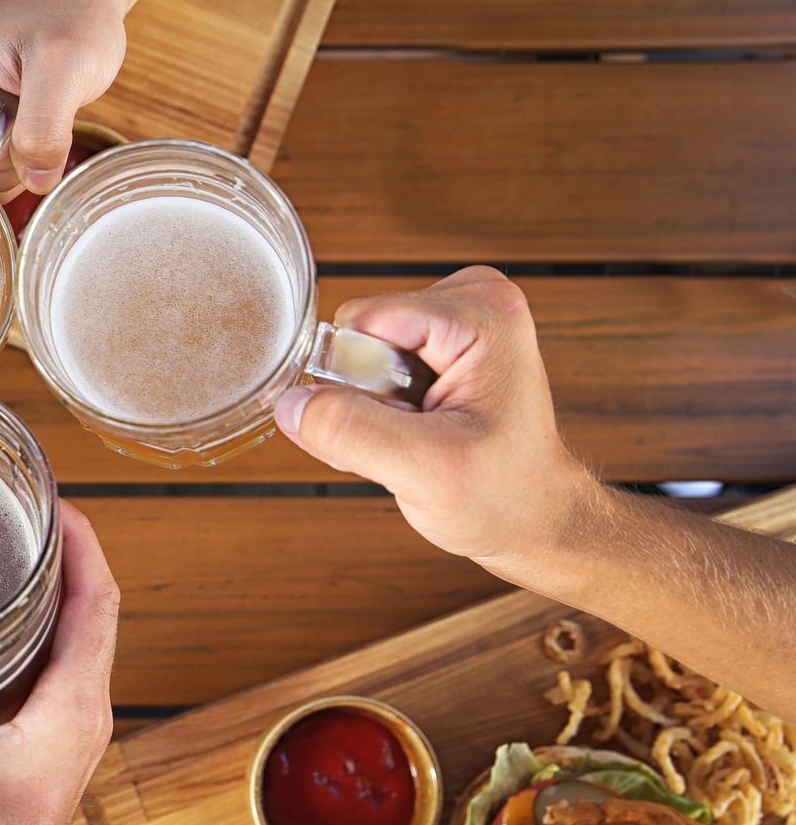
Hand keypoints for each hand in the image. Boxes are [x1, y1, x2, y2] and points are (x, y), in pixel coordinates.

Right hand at [0, 0, 127, 196]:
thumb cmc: (75, 20)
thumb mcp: (71, 71)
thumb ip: (46, 129)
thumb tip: (34, 183)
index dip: (8, 156)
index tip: (41, 119)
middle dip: (2, 147)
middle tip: (36, 101)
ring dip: (0, 141)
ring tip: (24, 96)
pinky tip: (12, 100)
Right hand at [0, 500, 118, 824]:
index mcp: (71, 710)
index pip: (99, 602)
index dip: (82, 542)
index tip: (54, 498)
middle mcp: (82, 715)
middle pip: (91, 609)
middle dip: (61, 552)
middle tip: (16, 505)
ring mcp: (68, 731)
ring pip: (75, 639)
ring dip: (49, 590)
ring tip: (3, 543)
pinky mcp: (46, 745)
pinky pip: (54, 667)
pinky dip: (32, 629)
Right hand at [273, 266, 595, 568]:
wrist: (534, 522)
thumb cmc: (505, 498)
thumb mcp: (424, 471)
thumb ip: (351, 432)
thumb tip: (290, 403)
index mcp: (483, 313)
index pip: (365, 321)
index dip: (362, 380)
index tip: (407, 422)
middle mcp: (473, 302)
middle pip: (361, 332)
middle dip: (369, 393)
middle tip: (415, 434)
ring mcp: (457, 321)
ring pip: (358, 351)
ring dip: (373, 405)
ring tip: (420, 437)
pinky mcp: (440, 344)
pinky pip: (369, 364)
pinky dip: (379, 408)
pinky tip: (415, 432)